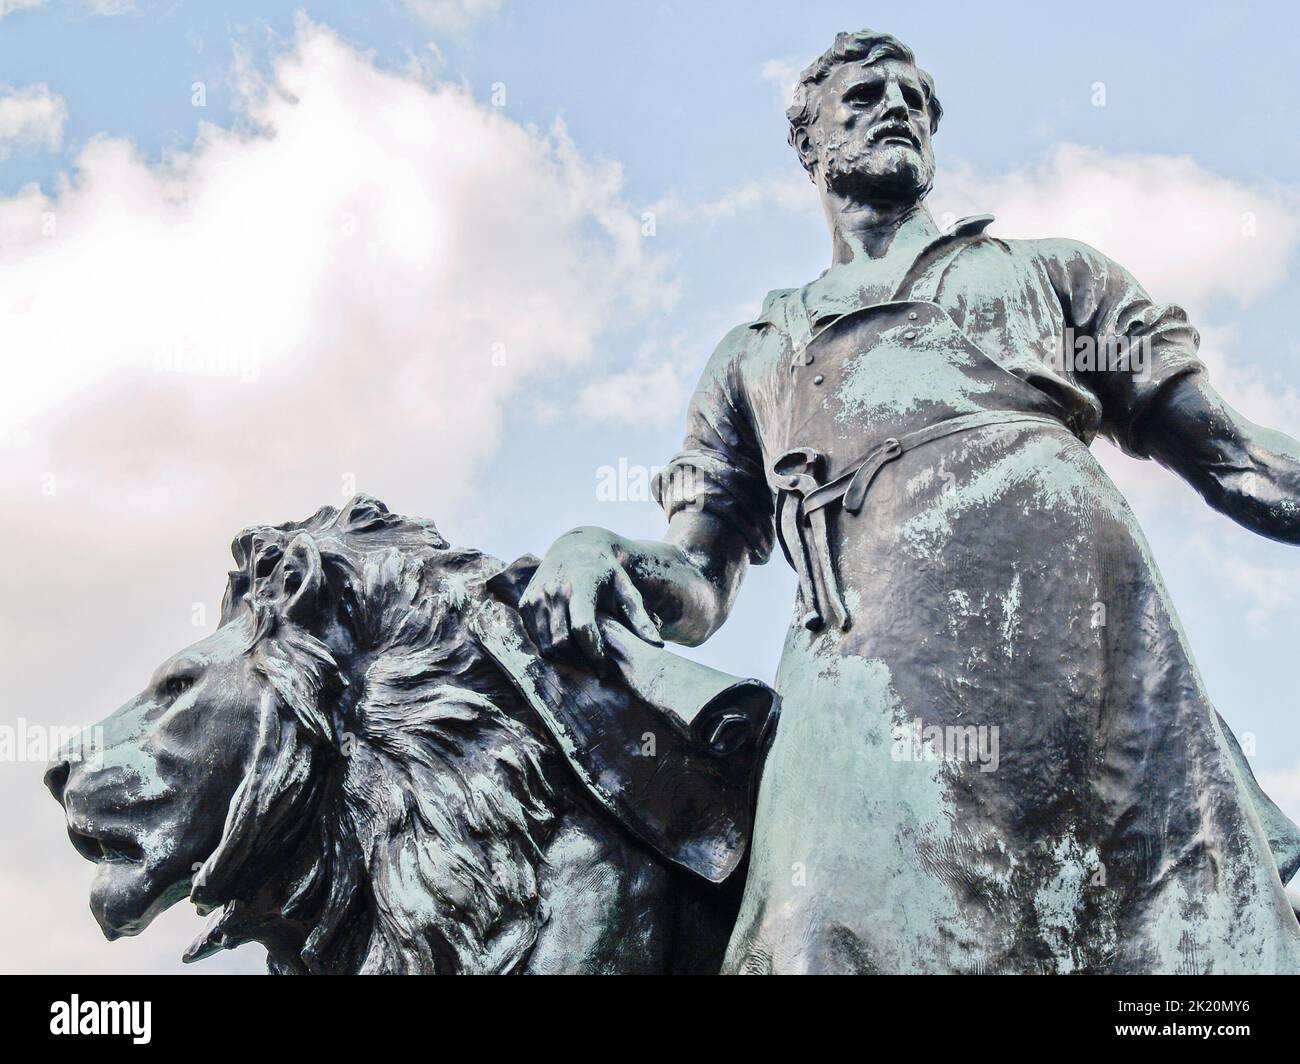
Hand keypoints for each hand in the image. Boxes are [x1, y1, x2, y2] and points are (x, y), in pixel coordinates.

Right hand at [518, 527, 662, 671]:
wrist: (576, 547)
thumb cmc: (606, 572)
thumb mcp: (625, 589)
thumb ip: (640, 617)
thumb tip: (658, 645)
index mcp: (580, 586)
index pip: (582, 628)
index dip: (593, 653)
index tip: (605, 669)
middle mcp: (553, 590)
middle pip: (562, 641)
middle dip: (579, 661)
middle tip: (596, 671)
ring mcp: (535, 596)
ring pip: (546, 644)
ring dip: (565, 659)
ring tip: (585, 663)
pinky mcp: (526, 603)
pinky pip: (535, 637)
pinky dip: (550, 649)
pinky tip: (569, 651)